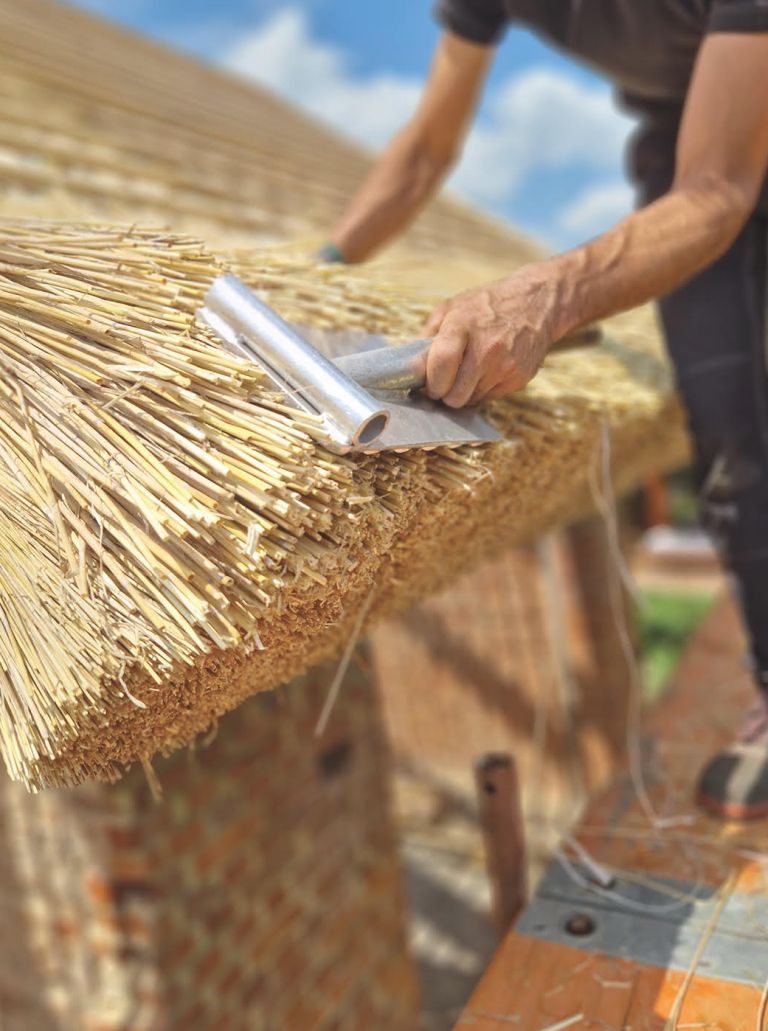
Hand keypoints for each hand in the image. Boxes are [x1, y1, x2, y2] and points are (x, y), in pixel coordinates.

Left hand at [423, 264, 563, 406]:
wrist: (537, 302)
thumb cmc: (487, 305)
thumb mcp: (450, 308)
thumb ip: (426, 338)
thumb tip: (410, 369)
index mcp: (463, 327)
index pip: (440, 367)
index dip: (431, 383)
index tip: (428, 382)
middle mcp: (487, 349)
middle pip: (454, 396)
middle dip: (445, 393)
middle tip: (445, 381)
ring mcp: (506, 366)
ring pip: (471, 401)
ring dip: (464, 392)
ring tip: (468, 370)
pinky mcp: (519, 378)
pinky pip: (489, 398)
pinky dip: (483, 389)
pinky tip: (487, 369)